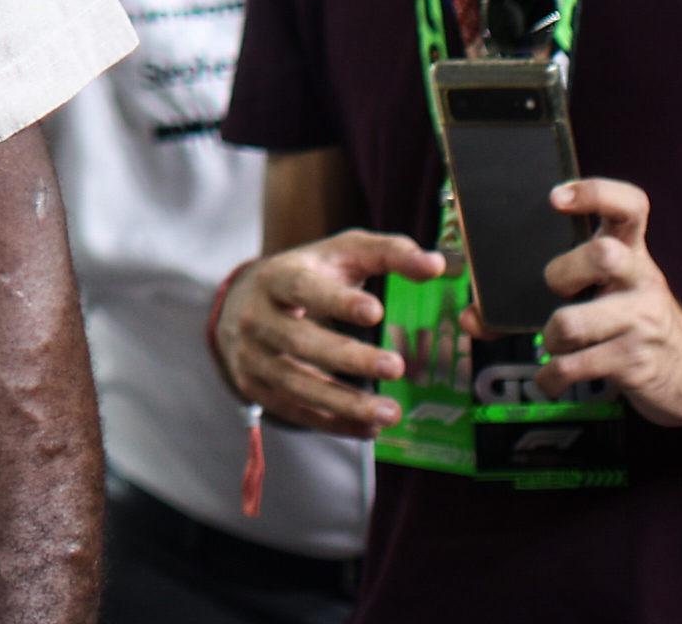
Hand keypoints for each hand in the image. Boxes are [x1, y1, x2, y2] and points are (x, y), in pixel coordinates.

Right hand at [214, 230, 448, 437]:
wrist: (245, 305)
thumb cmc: (308, 276)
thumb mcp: (341, 254)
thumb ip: (388, 253)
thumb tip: (435, 265)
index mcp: (277, 278)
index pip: (303, 288)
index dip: (336, 301)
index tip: (376, 312)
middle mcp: (258, 318)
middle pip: (300, 341)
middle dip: (348, 358)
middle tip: (396, 367)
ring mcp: (253, 356)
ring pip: (297, 384)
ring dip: (345, 402)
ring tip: (390, 413)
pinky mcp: (256, 387)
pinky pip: (295, 411)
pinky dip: (333, 422)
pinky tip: (369, 427)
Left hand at [536, 178, 681, 425]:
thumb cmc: (626, 318)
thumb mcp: (602, 291)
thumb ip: (539, 289)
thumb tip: (470, 315)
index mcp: (631, 251)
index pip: (630, 206)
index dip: (595, 193)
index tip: (555, 197)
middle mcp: (640, 279)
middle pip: (602, 255)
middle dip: (561, 272)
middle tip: (556, 290)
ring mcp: (640, 321)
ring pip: (571, 321)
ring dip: (549, 337)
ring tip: (556, 343)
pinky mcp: (633, 361)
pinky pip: (571, 366)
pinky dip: (549, 377)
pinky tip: (551, 379)